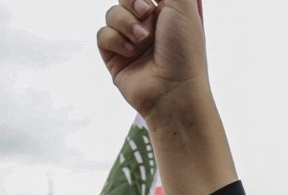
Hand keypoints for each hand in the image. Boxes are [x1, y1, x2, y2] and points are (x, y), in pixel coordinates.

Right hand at [97, 0, 209, 121]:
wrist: (173, 91)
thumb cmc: (184, 52)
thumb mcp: (183, 6)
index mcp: (166, 12)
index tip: (145, 0)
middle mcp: (147, 25)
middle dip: (133, 0)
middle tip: (146, 11)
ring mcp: (130, 41)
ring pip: (112, 13)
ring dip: (125, 22)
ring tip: (142, 40)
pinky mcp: (114, 57)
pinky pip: (103, 34)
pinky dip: (116, 40)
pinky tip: (131, 52)